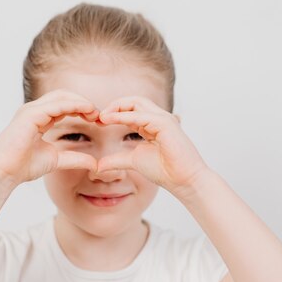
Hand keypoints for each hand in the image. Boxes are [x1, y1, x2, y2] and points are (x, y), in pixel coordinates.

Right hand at [0, 89, 99, 185]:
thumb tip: (95, 164)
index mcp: (39, 118)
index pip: (64, 104)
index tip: (97, 120)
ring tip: (95, 113)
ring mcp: (30, 110)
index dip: (82, 109)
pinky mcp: (30, 115)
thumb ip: (75, 159)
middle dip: (83, 103)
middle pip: (64, 95)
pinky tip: (86, 111)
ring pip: (61, 96)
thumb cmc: (23, 166)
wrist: (4, 173)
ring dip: (81, 102)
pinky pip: (56, 105)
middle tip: (99, 116)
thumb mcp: (57, 160)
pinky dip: (73, 105)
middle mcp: (34, 110)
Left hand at [95, 96, 210, 195]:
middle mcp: (158, 118)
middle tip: (99, 117)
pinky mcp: (166, 124)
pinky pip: (142, 115)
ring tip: (102, 117)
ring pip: (138, 102)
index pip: (131, 109)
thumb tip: (98, 165)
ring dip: (117, 107)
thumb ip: (116, 159)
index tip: (98, 122)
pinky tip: (110, 120)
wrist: (183, 181)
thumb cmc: (165, 170)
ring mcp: (164, 119)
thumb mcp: (133, 161)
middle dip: (115, 105)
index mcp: (152, 124)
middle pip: (134, 100)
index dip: (113, 112)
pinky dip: (124, 116)